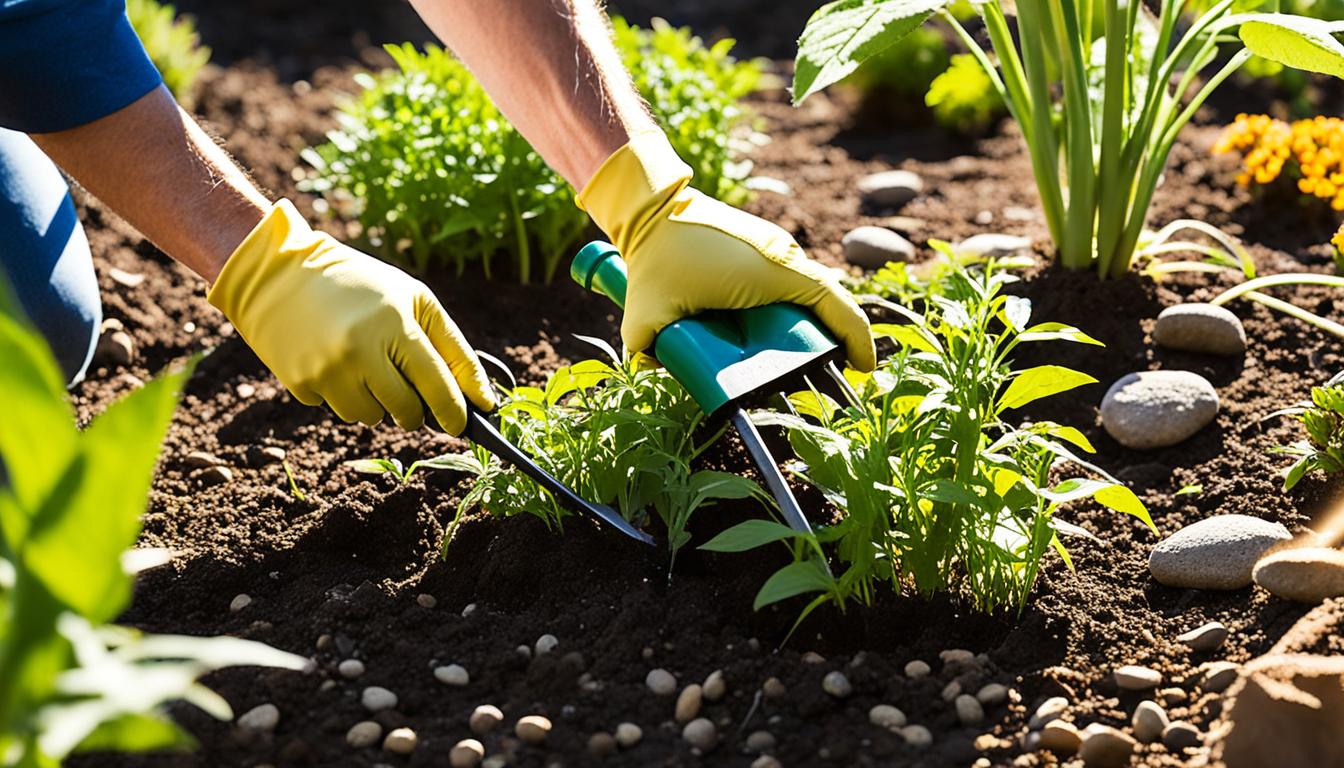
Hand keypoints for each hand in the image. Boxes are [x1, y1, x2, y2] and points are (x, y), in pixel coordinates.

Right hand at [207, 200, 494, 432]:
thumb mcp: (414, 301)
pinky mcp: (300, 384)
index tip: (462, 426)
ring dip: (375, 402)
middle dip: (414, 408)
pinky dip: (342, 394)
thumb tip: (483, 399)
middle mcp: (360, 351)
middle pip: (406, 411)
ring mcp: (327, 370)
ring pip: (371, 417)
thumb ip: (452, 348)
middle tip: (407, 387)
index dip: (455, 412)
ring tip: (364, 364)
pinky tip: (332, 361)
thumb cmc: (360, 285)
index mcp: (394, 325)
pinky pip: (336, 410)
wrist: (279, 275)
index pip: (436, 385)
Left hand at [576, 131, 875, 371]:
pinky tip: (777, 333)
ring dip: (813, 324)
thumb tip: (653, 370)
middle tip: (828, 377)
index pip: (835, 305)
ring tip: (801, 360)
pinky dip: (795, 308)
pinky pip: (793, 283)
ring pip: (810, 293)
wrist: (653, 204)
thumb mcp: (647, 310)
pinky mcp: (765, 247)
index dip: (856, 338)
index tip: (863, 368)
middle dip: (834, 340)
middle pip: (827, 303)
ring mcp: (776, 248)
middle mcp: (785, 256)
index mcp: (774, 270)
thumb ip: (646, 347)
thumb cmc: (657, 254)